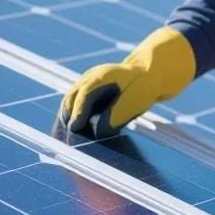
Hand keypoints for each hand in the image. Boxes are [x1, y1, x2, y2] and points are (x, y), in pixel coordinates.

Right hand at [56, 27, 195, 138]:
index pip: (85, 93)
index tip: (75, 127)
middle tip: (68, 138)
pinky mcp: (86, 95)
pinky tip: (74, 134)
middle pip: (72, 98)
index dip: (79, 111)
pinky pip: (74, 107)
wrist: (146, 75)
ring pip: (70, 103)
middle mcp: (90, 78)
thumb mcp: (135, 101)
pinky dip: (73, 120)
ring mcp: (85, 84)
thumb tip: (99, 133)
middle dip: (68, 118)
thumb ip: (118, 115)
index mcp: (103, 75)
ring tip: (67, 139)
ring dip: (68, 120)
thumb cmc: (143, 87)